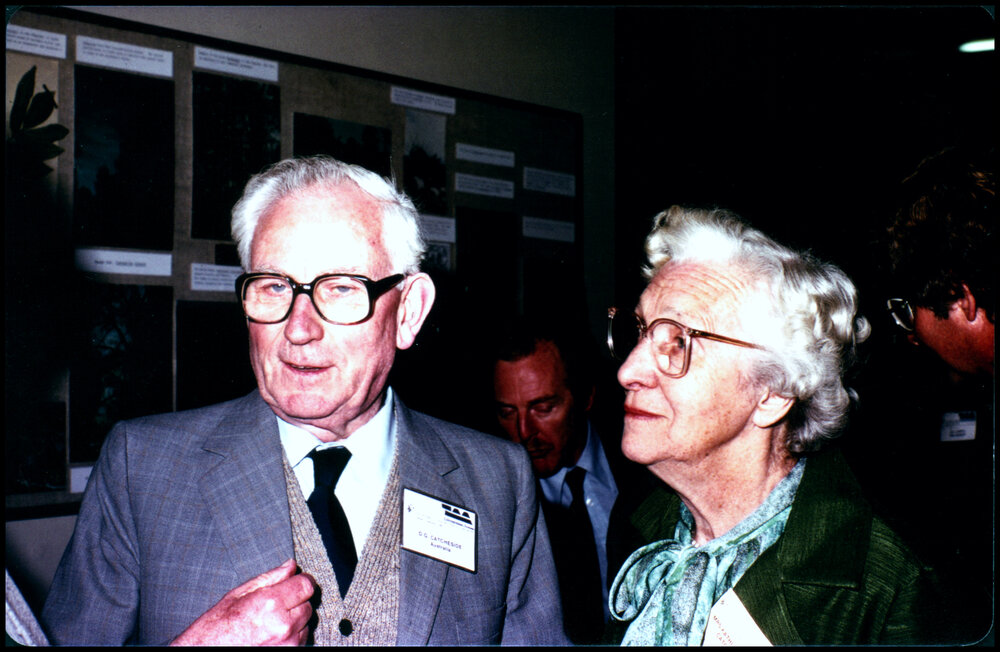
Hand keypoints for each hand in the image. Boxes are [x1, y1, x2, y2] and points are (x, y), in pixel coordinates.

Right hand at [171, 558, 314, 645]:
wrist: (205, 651)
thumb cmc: (217, 626)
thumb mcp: (238, 594)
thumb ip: (269, 578)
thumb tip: (290, 566)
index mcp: (270, 603)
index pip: (306, 585)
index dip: (302, 581)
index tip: (297, 581)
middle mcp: (282, 624)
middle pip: (308, 604)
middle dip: (295, 602)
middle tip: (275, 605)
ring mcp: (287, 643)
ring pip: (305, 623)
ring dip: (294, 621)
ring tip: (269, 623)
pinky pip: (301, 640)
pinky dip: (291, 636)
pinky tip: (271, 635)